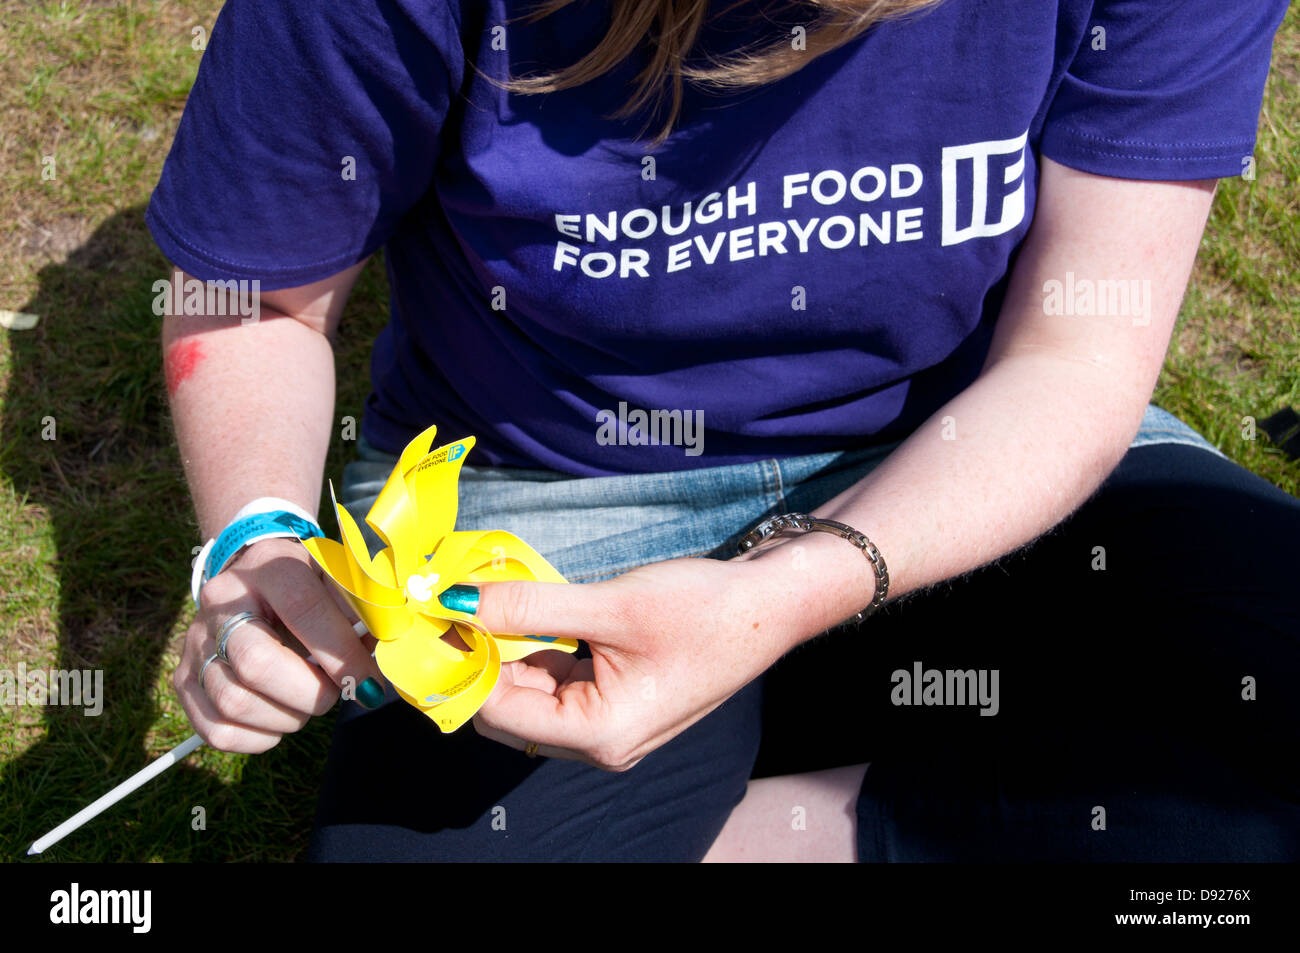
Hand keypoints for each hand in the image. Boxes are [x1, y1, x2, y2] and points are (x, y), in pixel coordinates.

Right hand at [173, 537, 384, 751]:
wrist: (255, 574)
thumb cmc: (311, 584)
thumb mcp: (341, 583)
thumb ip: (365, 615)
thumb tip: (382, 669)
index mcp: (271, 570)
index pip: (304, 612)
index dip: (342, 655)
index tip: (371, 684)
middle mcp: (223, 602)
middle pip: (257, 665)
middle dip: (309, 694)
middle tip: (332, 693)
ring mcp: (196, 641)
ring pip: (235, 702)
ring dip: (286, 717)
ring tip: (307, 702)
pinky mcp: (182, 678)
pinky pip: (216, 731)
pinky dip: (258, 738)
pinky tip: (280, 718)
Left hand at [469, 540, 857, 769]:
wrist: (772, 604)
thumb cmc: (704, 609)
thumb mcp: (612, 604)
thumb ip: (529, 607)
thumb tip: (457, 601)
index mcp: (599, 733)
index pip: (498, 710)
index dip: (461, 662)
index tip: (432, 612)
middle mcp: (599, 741)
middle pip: (508, 707)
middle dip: (477, 657)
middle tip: (447, 601)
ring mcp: (608, 721)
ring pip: (529, 691)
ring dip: (503, 649)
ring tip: (480, 599)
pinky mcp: (616, 696)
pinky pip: (556, 679)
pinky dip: (533, 646)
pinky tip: (521, 610)